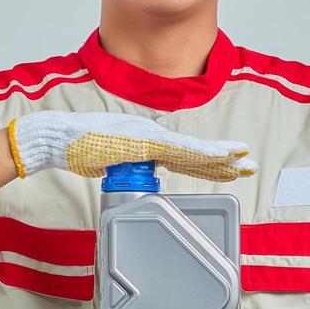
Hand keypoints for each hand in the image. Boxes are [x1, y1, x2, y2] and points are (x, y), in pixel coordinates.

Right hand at [6, 110, 257, 180]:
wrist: (58, 137)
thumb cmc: (78, 147)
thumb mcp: (111, 159)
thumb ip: (129, 164)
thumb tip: (139, 173)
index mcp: (147, 140)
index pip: (185, 155)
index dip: (209, 161)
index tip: (231, 166)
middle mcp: (153, 135)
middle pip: (195, 152)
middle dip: (224, 160)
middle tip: (251, 165)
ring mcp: (149, 137)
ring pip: (193, 150)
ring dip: (220, 157)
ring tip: (244, 162)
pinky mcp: (143, 141)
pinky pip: (179, 150)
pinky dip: (202, 153)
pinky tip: (220, 156)